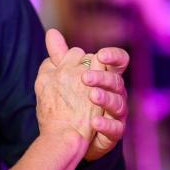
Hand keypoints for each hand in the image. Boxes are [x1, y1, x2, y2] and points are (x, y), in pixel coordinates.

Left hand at [45, 30, 128, 159]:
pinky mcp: (113, 133)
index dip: (113, 56)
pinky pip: (115, 128)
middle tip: (85, 78)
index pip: (118, 62)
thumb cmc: (70, 103)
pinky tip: (95, 122)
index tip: (102, 55)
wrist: (65, 137)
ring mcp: (115, 114)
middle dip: (102, 77)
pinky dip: (106, 124)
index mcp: (104, 78)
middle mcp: (113, 94)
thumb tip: (51, 32)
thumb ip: (61, 56)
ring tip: (91, 96)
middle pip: (116, 81)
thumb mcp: (63, 78)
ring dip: (105, 98)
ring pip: (118, 104)